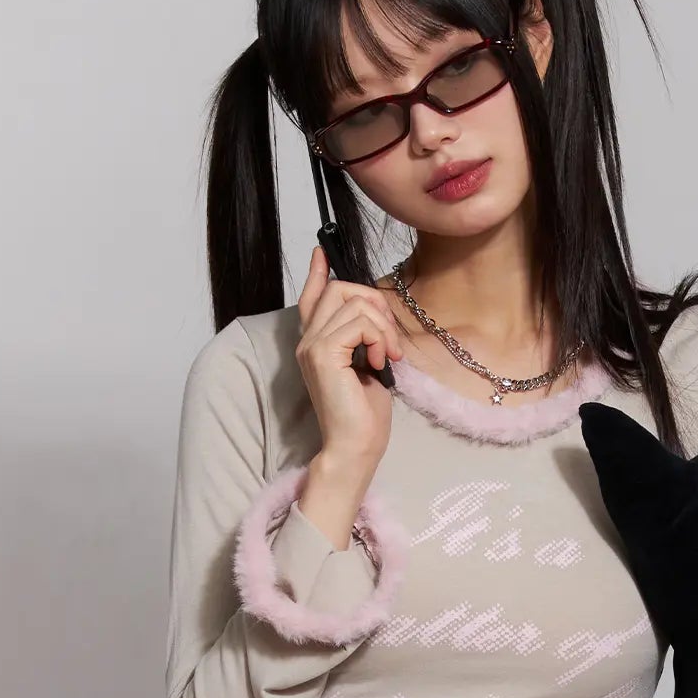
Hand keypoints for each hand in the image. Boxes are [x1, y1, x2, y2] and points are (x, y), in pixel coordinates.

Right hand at [294, 246, 406, 484]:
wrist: (356, 446)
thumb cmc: (364, 414)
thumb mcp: (368, 365)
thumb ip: (363, 337)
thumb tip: (373, 312)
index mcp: (316, 343)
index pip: (311, 297)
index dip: (319, 273)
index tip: (323, 251)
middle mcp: (307, 340)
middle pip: (340, 289)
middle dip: (376, 303)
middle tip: (390, 341)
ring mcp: (312, 346)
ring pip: (354, 302)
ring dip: (383, 326)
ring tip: (388, 356)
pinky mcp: (323, 354)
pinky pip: (360, 322)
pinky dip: (380, 338)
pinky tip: (381, 362)